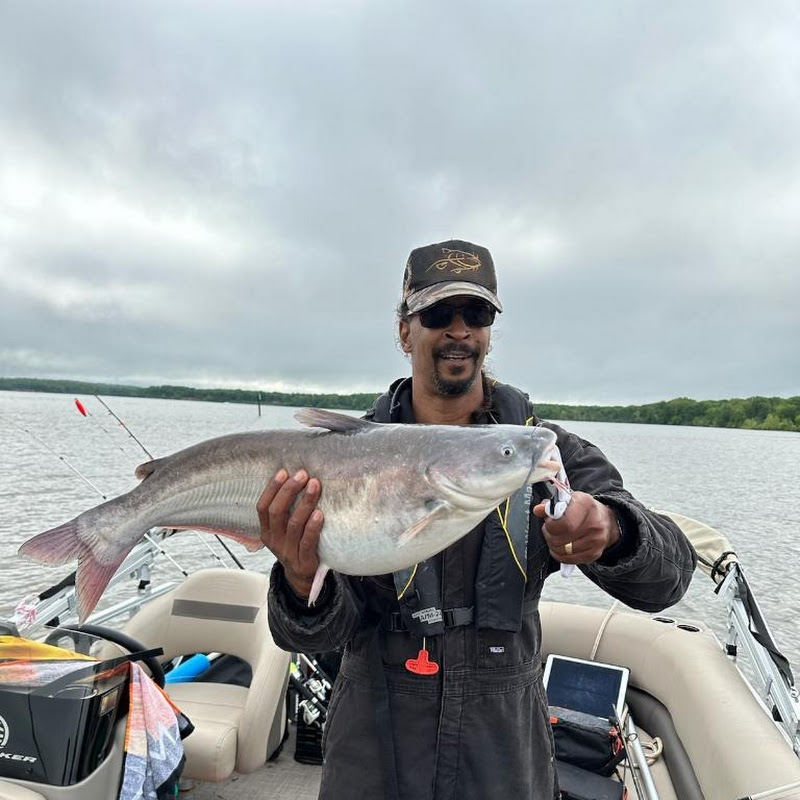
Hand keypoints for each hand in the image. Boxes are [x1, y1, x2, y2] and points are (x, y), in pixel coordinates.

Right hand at [257, 469, 323, 598]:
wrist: (301, 577)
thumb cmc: (295, 544)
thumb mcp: (283, 530)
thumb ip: (286, 510)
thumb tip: (296, 478)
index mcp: (267, 531)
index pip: (262, 507)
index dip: (271, 489)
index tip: (283, 472)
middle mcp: (274, 541)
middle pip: (277, 512)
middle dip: (289, 491)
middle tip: (303, 475)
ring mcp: (288, 551)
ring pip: (294, 524)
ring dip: (304, 503)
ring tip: (314, 486)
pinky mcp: (304, 561)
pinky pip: (308, 542)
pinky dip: (313, 527)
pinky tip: (320, 514)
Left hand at [532, 491, 618, 564]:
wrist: (605, 520)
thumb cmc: (583, 509)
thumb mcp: (567, 500)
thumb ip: (550, 505)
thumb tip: (538, 510)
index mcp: (586, 504)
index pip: (564, 523)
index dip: (551, 525)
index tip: (548, 521)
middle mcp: (594, 523)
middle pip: (561, 539)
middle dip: (549, 535)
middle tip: (550, 529)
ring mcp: (596, 540)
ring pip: (563, 551)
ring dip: (553, 545)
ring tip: (556, 536)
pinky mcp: (594, 554)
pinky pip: (569, 560)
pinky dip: (560, 555)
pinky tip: (562, 546)